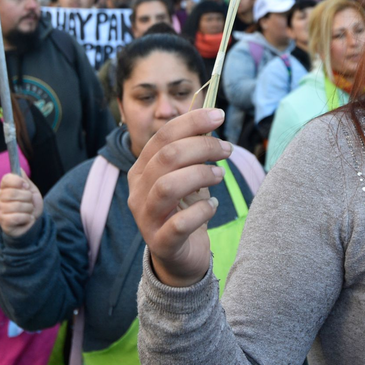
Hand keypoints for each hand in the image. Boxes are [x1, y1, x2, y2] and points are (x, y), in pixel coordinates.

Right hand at [0, 173, 43, 237]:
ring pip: (17, 206)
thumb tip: (19, 169)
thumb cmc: (30, 204)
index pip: (6, 179)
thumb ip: (25, 180)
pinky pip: (17, 217)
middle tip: (29, 201)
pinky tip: (27, 218)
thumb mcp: (30, 190)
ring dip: (29, 208)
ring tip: (29, 210)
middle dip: (27, 197)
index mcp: (5, 188)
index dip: (19, 181)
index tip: (26, 186)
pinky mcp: (4, 222)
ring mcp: (0, 211)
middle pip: (12, 193)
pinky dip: (27, 217)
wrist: (33, 221)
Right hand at [128, 109, 230, 287]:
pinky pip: (179, 224)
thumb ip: (193, 145)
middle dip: (202, 147)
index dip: (192, 122)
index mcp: (143, 168)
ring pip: (168, 186)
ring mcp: (146, 218)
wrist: (180, 255)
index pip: (163, 136)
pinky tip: (213, 205)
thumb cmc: (185, 207)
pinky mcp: (160, 243)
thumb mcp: (188, 173)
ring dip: (200, 175)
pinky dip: (202, 211)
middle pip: (167, 157)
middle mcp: (138, 191)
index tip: (219, 116)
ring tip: (220, 175)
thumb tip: (209, 109)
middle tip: (226, 150)